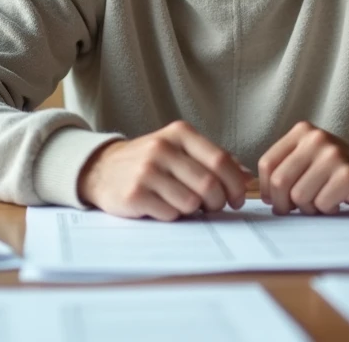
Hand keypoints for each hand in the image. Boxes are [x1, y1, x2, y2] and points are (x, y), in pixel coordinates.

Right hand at [78, 120, 248, 220]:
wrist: (101, 169)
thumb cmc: (150, 162)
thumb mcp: (180, 150)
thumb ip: (212, 160)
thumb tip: (247, 176)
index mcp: (179, 133)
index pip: (220, 160)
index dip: (235, 184)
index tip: (237, 199)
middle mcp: (162, 148)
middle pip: (209, 184)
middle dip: (217, 202)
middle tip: (213, 207)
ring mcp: (146, 171)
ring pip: (191, 202)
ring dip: (194, 211)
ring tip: (184, 205)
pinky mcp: (134, 194)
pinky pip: (170, 214)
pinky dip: (173, 216)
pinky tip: (163, 207)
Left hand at [258, 122, 348, 215]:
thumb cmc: (340, 170)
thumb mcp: (311, 158)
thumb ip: (287, 168)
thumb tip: (264, 195)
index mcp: (302, 132)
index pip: (267, 164)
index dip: (266, 188)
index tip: (275, 200)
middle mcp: (316, 139)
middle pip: (279, 182)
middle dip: (283, 204)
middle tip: (294, 210)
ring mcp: (333, 155)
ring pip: (299, 197)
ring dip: (308, 208)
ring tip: (322, 201)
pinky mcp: (347, 174)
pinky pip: (321, 204)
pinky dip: (326, 210)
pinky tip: (337, 201)